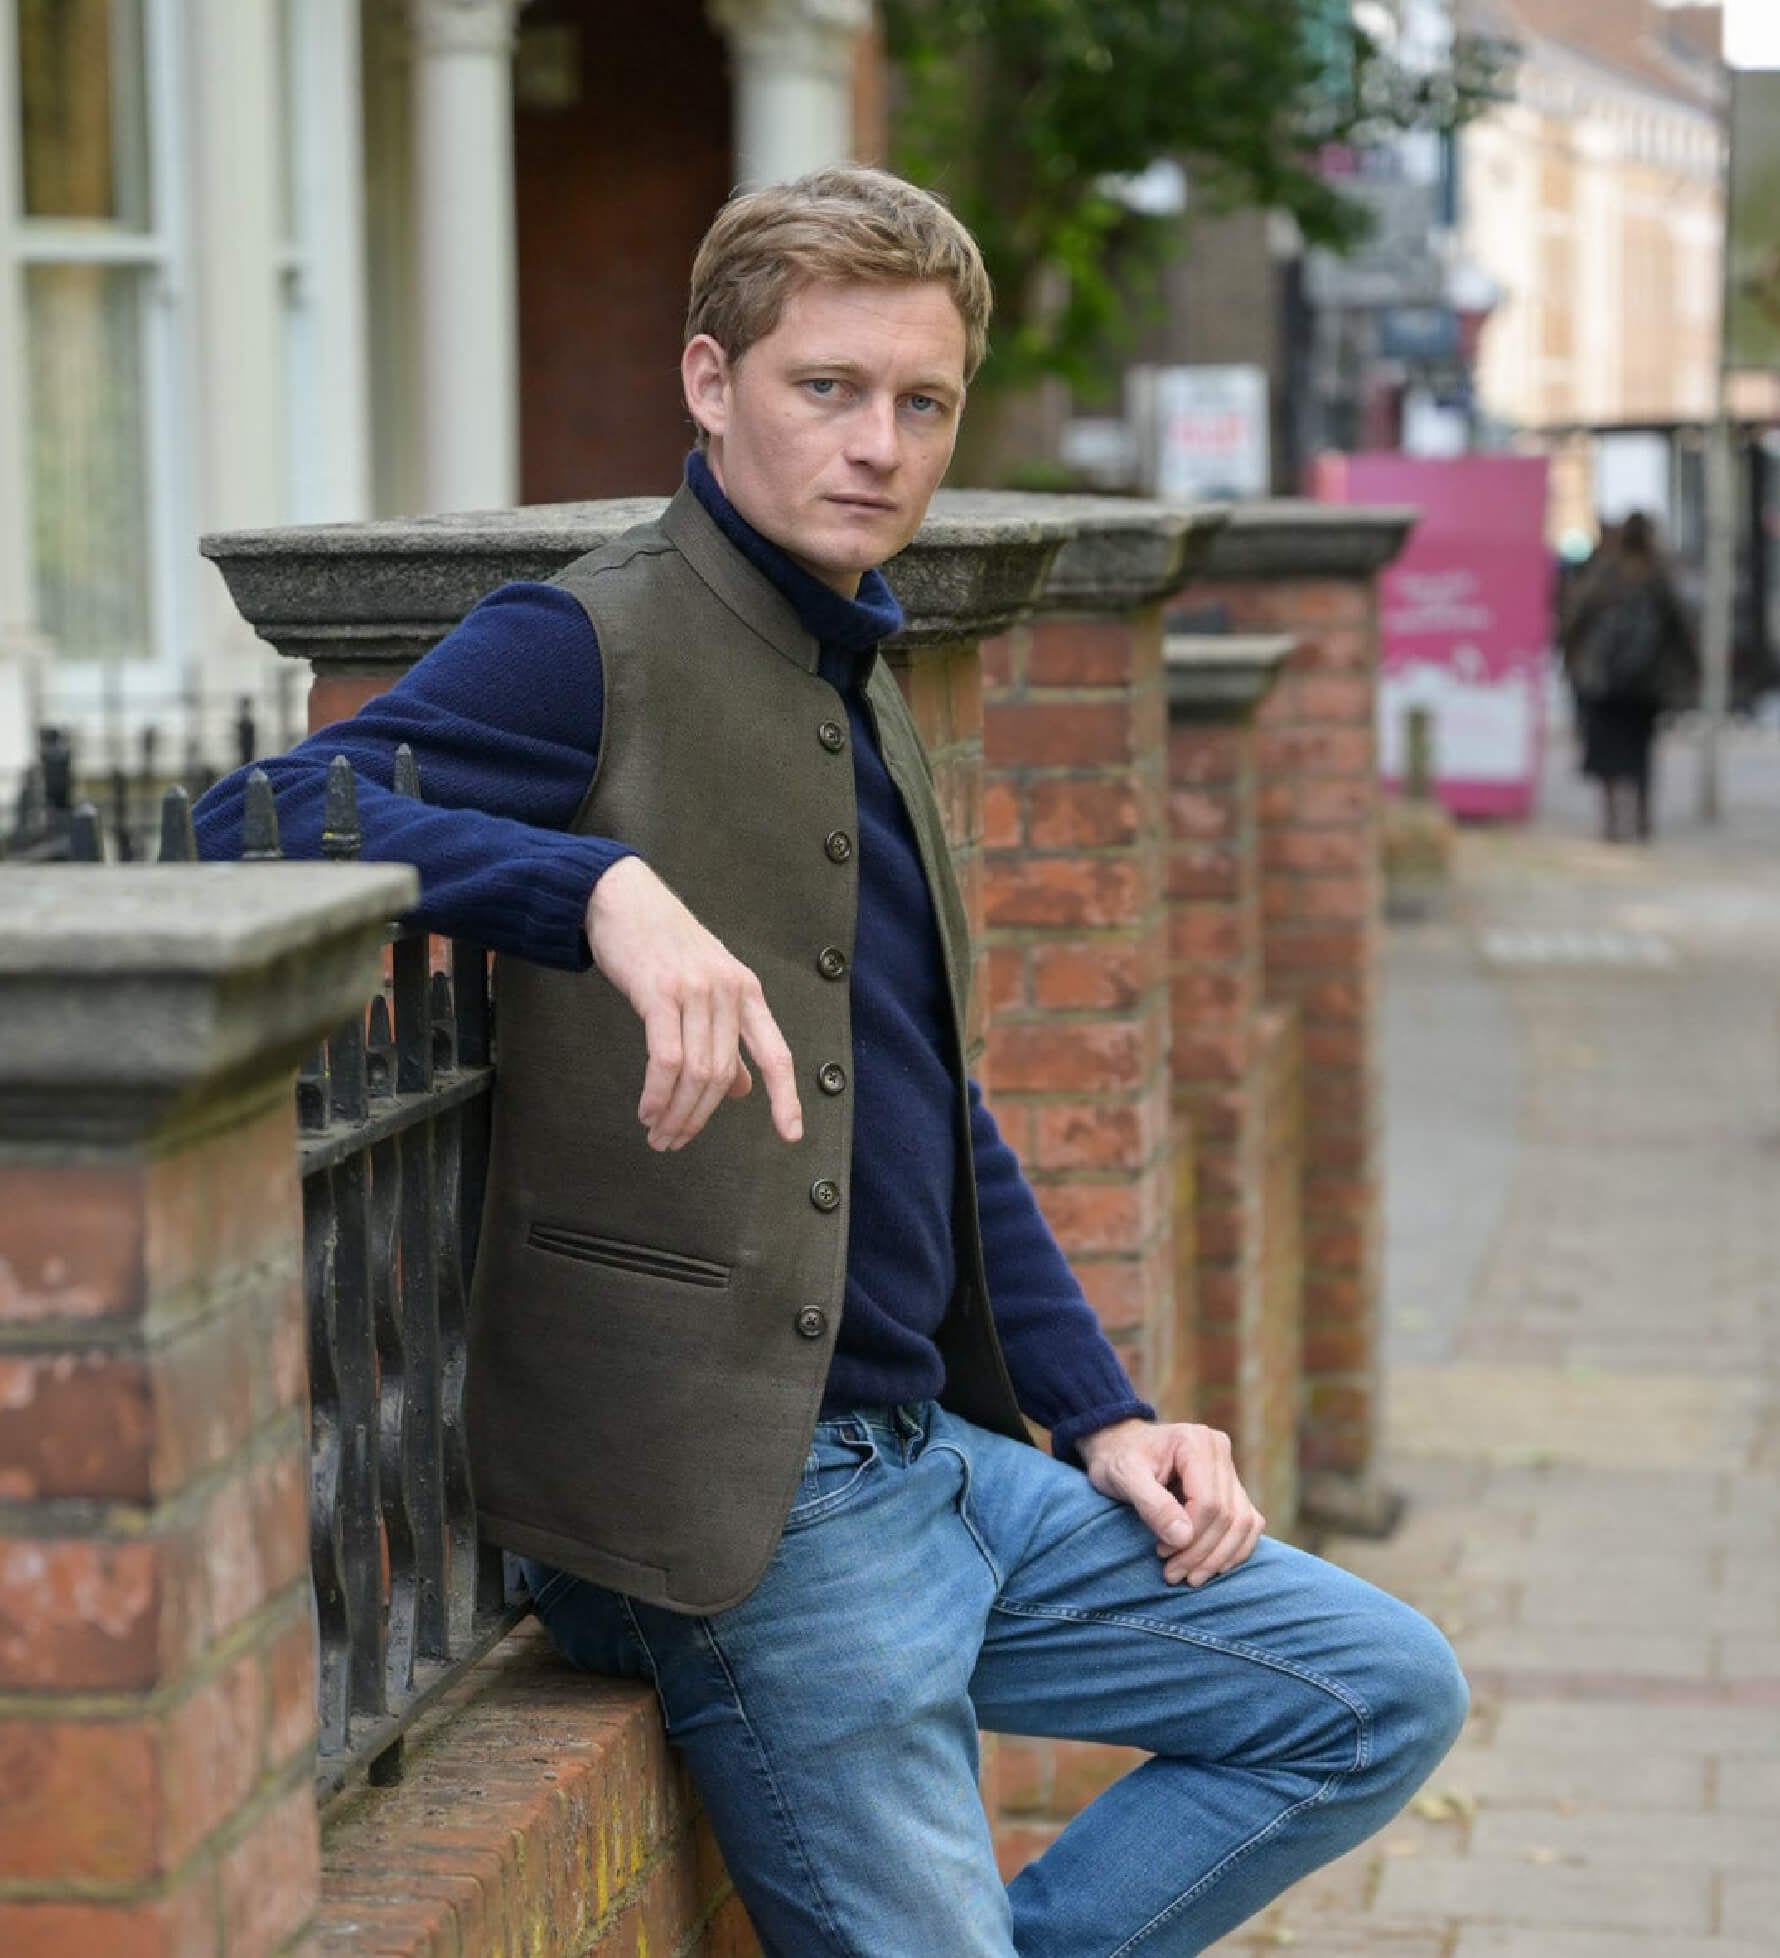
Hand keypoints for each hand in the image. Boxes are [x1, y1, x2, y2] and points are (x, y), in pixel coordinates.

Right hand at [584, 857, 803, 1151]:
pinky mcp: (659, 992)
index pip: (776, 1054)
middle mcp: (728, 991)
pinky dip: (657, 1094)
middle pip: (723, 1075)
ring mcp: (695, 990)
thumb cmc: (663, 946)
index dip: (785, 1098)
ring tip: (658, 1135)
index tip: (790, 1135)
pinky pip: (666, 1059)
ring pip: (697, 1073)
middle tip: (674, 1142)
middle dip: (699, 1118)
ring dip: (676, 1113)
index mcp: (747, 991)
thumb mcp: (708, 985)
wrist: (621, 896)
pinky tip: (647, 1110)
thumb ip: (728, 1036)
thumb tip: (745, 1090)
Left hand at [1077, 1418, 1264, 1587]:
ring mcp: (1229, 1468)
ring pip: (1243, 1522)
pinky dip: (1234, 1549)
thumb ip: (1153, 1505)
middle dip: (1202, 1553)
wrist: (1119, 1446)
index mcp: (1195, 1442)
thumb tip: (1183, 1538)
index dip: (1191, 1537)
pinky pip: (1248, 1522)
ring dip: (1220, 1557)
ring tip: (1190, 1577)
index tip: (1161, 1553)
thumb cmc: (1117, 1459)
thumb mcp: (1124, 1477)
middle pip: (1227, 1516)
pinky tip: (1212, 1567)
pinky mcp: (1232, 1486)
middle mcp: (1219, 1450)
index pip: (1209, 1502)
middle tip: (1173, 1575)